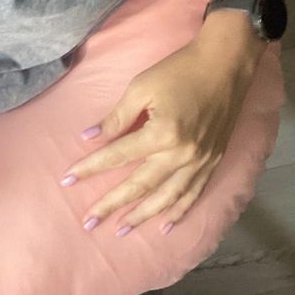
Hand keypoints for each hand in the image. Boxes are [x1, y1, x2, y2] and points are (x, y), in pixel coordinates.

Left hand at [59, 34, 260, 235]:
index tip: (67, 180)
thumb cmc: (180, 70)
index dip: (90, 168)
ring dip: (142, 216)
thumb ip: (117, 117)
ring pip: (166, 198)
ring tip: (120, 230)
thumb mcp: (141, 87)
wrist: (226, 63)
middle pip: (139, 186)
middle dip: (111, 205)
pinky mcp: (213, 162)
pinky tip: (165, 227)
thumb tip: (88, 138)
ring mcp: (201, 161)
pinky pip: (194, 194)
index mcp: (162, 134)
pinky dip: (179, 212)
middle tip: (88, 222)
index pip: (116, 156)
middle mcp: (182, 154)